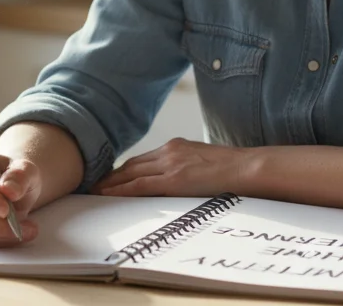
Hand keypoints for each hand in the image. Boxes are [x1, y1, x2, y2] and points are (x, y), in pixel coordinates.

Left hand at [91, 138, 250, 196]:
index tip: (109, 179)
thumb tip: (179, 182)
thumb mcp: (205, 163)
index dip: (123, 170)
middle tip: (93, 186)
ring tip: (95, 193)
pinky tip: (108, 196)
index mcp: (177, 146)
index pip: (142, 159)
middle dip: (111, 176)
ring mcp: (171, 164)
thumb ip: (187, 168)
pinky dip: (121, 190)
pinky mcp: (174, 179)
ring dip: (110, 184)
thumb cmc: (233, 170)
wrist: (249, 168)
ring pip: (131, 174)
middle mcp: (170, 151)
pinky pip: (140, 185)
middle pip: (131, 164)